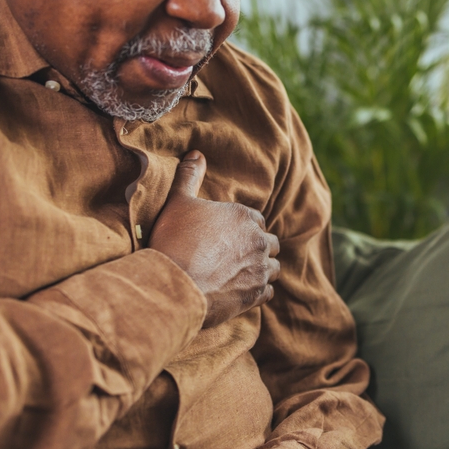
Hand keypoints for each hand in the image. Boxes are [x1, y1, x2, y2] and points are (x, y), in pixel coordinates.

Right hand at [149, 151, 280, 327]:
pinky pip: (269, 291)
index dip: (245, 228)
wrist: (175, 284)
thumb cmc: (174, 241)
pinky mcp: (256, 294)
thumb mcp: (177, 201)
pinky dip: (259, 291)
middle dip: (258, 248)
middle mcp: (258, 241)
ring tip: (241, 274)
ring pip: (273, 268)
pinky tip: (243, 291)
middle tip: (237, 256)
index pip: (257, 220)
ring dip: (262, 269)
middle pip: (270, 243)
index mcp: (244, 216)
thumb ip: (189, 176)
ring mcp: (260, 269)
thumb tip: (196, 154)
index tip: (231, 236)